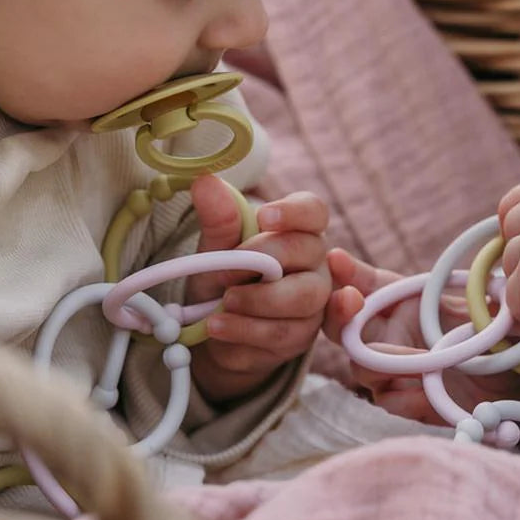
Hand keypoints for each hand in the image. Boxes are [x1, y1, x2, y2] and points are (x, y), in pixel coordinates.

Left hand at [187, 176, 330, 401]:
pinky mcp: (302, 337)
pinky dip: (244, 331)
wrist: (214, 329)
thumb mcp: (215, 248)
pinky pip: (282, 334)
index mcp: (298, 231)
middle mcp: (315, 264)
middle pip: (310, 253)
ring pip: (301, 299)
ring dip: (254, 303)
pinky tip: (219, 328)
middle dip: (266, 260)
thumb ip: (217, 219)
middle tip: (226, 273)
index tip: (265, 217)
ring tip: (219, 306)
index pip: (314, 211)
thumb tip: (205, 182)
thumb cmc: (222, 279)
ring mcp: (313, 302)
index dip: (294, 212)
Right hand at [324, 248, 519, 422]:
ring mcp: (391, 371)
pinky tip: (428, 388)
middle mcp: (387, 334)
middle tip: (349, 299)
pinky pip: (389, 400)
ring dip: (384, 360)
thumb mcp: (479, 304)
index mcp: (398, 302)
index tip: (337, 259)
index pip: (361, 284)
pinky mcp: (405, 403)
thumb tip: (477, 276)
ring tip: (420, 359)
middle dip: (338, 311)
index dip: (345, 273)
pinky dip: (406, 394)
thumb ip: (465, 288)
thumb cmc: (490, 333)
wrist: (513, 379)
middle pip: (341, 325)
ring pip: (362, 365)